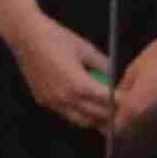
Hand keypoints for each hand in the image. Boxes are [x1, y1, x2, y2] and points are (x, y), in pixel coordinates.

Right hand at [0, 0, 117, 135]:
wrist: (25, 36)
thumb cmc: (57, 38)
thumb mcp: (86, 48)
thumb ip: (103, 64)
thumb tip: (115, 75)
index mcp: (79, 85)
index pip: (107, 101)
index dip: (121, 103)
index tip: (131, 102)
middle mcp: (66, 99)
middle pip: (96, 116)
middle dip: (111, 115)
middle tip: (121, 112)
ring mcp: (53, 103)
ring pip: (80, 120)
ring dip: (94, 118)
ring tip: (104, 113)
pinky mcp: (43, 101)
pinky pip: (66, 114)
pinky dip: (77, 112)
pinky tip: (83, 104)